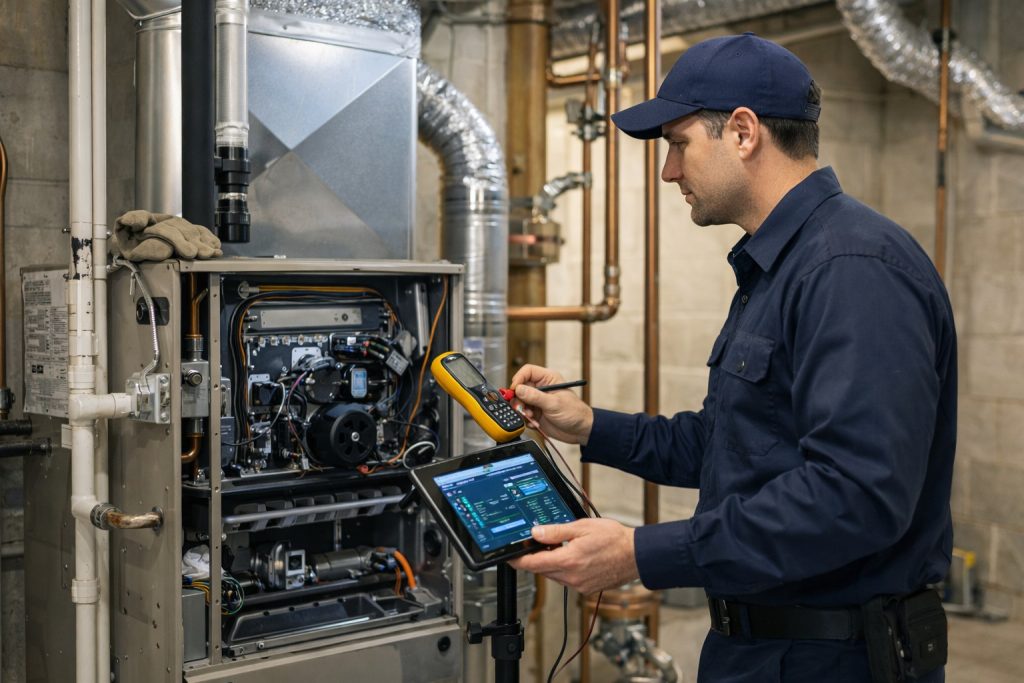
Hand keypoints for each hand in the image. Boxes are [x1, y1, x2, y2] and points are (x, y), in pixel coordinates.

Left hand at [508, 519, 638, 594]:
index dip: (518, 560)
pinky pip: (567, 580)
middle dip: (537, 558)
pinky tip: (573, 556)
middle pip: (542, 570)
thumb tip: (535, 533)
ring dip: (551, 563)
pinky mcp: (586, 588)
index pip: (533, 564)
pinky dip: (564, 569)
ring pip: (554, 575)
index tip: (509, 556)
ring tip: (560, 546)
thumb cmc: (613, 539)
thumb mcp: (581, 527)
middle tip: (538, 543)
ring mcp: (579, 585)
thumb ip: (556, 531)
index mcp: (568, 561)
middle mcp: (572, 577)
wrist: (636, 555)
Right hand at [510, 364, 593, 444]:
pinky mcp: (536, 413)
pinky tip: (535, 422)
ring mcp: (538, 401)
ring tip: (531, 417)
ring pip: (520, 402)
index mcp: (548, 379)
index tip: (515, 389)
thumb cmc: (575, 413)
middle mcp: (541, 389)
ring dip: (523, 410)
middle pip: (520, 388)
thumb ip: (535, 396)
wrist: (580, 431)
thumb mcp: (554, 403)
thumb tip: (519, 389)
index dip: (519, 378)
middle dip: (519, 399)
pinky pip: (524, 414)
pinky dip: (527, 419)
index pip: (528, 371)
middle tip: (521, 407)